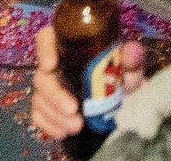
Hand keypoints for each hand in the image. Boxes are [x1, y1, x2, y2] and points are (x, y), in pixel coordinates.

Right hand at [31, 25, 147, 140]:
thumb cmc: (124, 76)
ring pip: (39, 98)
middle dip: (55, 95)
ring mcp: (50, 86)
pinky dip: (49, 125)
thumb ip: (132, 57)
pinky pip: (38, 115)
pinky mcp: (47, 106)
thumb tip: (131, 50)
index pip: (48, 38)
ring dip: (55, 114)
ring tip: (77, 126)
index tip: (51, 65)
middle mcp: (57, 64)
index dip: (44, 49)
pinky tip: (62, 132)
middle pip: (42, 75)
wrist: (125, 101)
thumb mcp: (132, 66)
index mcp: (74, 46)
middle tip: (73, 110)